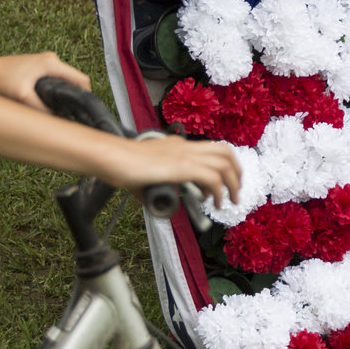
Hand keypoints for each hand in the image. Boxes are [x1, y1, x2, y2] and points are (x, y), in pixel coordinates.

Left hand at [0, 51, 89, 107]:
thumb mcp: (22, 97)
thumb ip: (41, 110)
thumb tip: (58, 121)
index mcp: (51, 63)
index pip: (81, 80)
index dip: (86, 97)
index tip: (83, 113)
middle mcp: (51, 60)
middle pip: (74, 81)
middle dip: (74, 98)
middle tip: (71, 116)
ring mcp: (44, 62)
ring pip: (64, 82)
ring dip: (64, 96)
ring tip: (60, 112)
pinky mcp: (37, 67)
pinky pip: (55, 81)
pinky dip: (55, 92)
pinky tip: (49, 104)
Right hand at [110, 134, 242, 206]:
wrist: (113, 157)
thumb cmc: (121, 165)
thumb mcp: (145, 174)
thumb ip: (155, 185)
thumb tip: (159, 201)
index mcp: (177, 145)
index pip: (211, 149)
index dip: (223, 166)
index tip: (222, 185)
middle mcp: (185, 146)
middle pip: (225, 152)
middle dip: (237, 173)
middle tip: (236, 192)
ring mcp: (185, 155)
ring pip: (225, 163)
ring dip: (233, 184)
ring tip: (231, 200)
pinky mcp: (183, 167)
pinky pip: (213, 178)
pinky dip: (219, 192)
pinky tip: (215, 203)